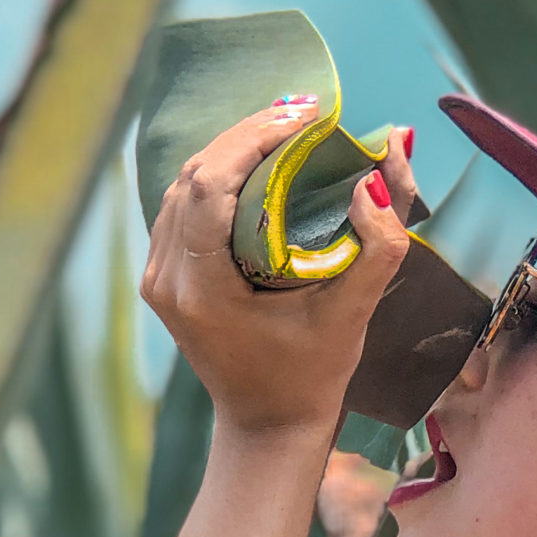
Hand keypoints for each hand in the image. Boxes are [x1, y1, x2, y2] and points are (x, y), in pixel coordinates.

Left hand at [141, 104, 416, 437]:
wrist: (268, 426)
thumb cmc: (314, 376)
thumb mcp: (356, 314)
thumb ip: (380, 246)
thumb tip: (377, 172)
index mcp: (202, 291)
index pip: (210, 184)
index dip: (255, 138)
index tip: (307, 118)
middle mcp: (166, 280)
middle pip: (193, 174)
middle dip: (248, 133)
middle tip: (304, 111)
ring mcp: (157, 278)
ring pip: (183, 184)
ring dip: (233, 148)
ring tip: (288, 126)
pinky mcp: (163, 276)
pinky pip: (183, 205)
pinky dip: (221, 174)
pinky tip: (260, 158)